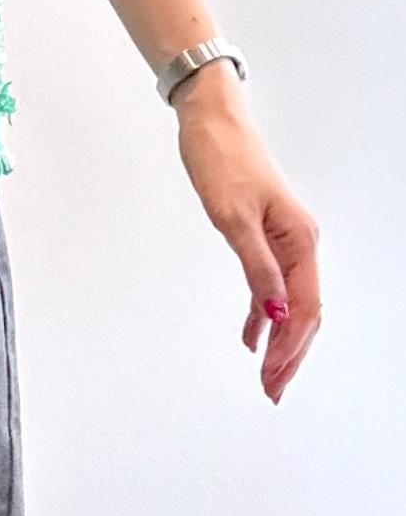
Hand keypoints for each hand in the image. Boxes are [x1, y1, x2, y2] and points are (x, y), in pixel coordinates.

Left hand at [173, 61, 320, 404]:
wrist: (212, 123)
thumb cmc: (223, 160)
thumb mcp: (235, 220)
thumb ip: (257, 268)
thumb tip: (275, 312)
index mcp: (299, 241)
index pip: (304, 308)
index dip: (291, 349)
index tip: (272, 379)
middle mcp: (298, 244)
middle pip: (303, 313)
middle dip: (289, 355)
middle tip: (271, 391)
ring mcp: (282, 242)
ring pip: (288, 305)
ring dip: (278, 342)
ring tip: (265, 377)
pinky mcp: (263, 239)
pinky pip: (271, 289)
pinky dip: (263, 317)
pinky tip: (252, 339)